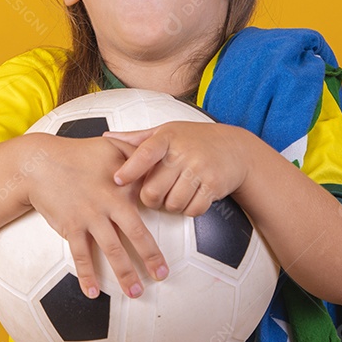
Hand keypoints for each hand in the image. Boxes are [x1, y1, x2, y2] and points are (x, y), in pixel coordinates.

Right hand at [21, 134, 169, 299]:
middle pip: (134, 235)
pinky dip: (86, 275)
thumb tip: (157, 157)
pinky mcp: (70, 227)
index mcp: (121, 188)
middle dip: (150, 257)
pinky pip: (80, 256)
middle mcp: (107, 205)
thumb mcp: (111, 145)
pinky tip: (93, 292)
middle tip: (162, 275)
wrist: (40, 164)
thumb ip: (136, 151)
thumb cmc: (77, 154)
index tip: (174, 238)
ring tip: (135, 292)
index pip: (148, 208)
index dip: (163, 220)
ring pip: (110, 250)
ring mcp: (88, 218)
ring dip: (124, 274)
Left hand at [105, 122, 250, 216]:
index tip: (117, 179)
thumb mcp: (167, 131)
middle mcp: (183, 152)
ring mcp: (200, 169)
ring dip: (170, 206)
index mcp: (167, 137)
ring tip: (173, 195)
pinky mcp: (214, 185)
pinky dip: (188, 210)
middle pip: (153, 190)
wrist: (235, 147)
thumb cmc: (194, 139)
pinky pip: (192, 210)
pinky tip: (189, 198)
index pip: (144, 154)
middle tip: (154, 195)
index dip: (129, 169)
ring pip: (172, 204)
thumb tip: (106, 137)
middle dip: (150, 199)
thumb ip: (137, 138)